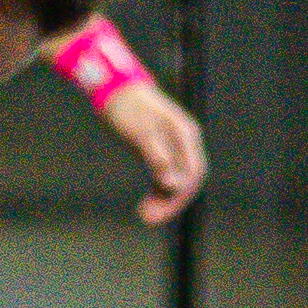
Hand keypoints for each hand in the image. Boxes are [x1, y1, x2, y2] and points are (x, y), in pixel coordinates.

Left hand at [101, 78, 207, 224]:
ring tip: (145, 214)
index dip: (178, 196)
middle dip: (170, 202)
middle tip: (147, 218)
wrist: (115, 89)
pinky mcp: (161, 151)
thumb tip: (172, 185)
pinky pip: (166, 177)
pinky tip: (147, 204)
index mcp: (185, 135)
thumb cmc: (127, 108)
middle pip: (188, 180)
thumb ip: (158, 158)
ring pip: (177, 181)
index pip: (193, 174)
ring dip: (164, 200)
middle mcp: (185, 142)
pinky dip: (158, 192)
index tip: (158, 211)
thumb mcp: (140, 133)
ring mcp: (174, 147)